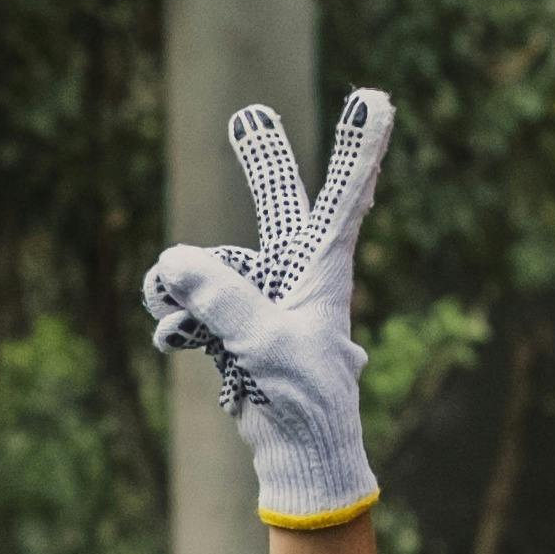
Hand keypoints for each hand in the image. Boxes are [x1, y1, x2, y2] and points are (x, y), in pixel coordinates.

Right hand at [141, 89, 394, 526]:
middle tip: (247, 115)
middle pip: (276, 202)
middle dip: (262, 161)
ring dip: (185, 292)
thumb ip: (222, 299)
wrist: (297, 455)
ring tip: (181, 320)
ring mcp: (261, 297)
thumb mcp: (264, 345)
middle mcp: (294, 274)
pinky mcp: (233, 323)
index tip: (380, 98)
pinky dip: (178, 322)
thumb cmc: (305, 401)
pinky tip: (178, 342)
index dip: (361, 148)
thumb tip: (174, 261)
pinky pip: (188, 303)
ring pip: (208, 267)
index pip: (345, 197)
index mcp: (325, 272)